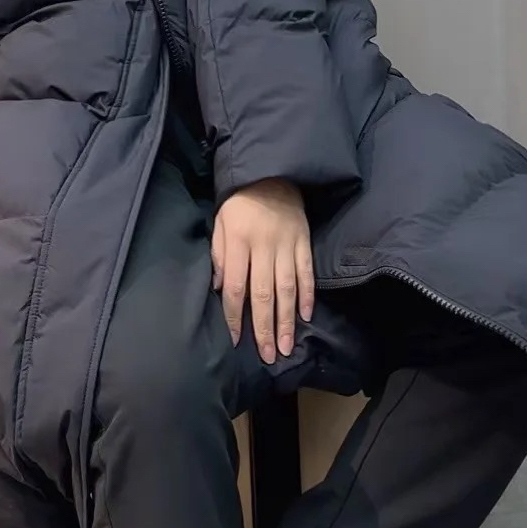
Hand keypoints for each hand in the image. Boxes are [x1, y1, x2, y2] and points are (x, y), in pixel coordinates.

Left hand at [212, 179, 313, 363]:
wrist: (271, 172)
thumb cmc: (239, 201)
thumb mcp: (220, 222)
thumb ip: (219, 254)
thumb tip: (222, 288)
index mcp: (238, 241)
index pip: (237, 286)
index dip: (236, 316)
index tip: (237, 340)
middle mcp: (263, 245)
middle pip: (263, 293)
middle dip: (265, 327)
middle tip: (269, 355)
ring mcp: (287, 244)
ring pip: (287, 288)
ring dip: (287, 320)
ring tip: (287, 346)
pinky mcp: (304, 240)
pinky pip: (306, 271)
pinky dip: (307, 294)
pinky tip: (306, 315)